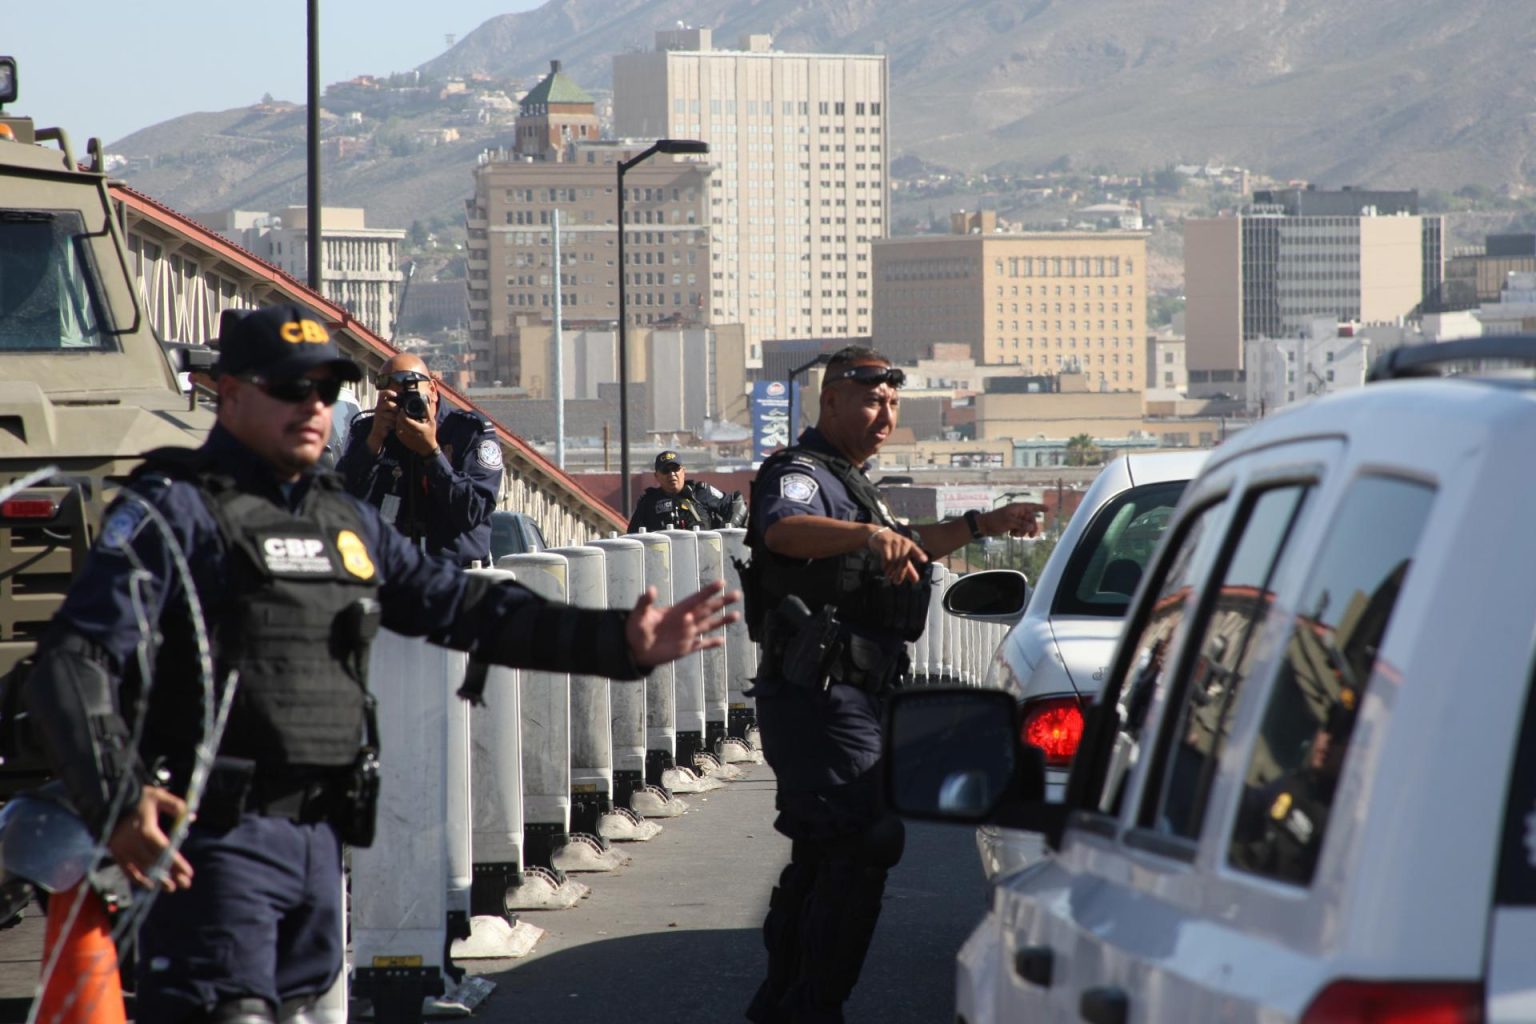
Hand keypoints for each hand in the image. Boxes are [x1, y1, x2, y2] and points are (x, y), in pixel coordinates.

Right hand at [107, 785, 193, 891]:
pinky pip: (126, 870)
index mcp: (146, 829)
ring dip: (157, 880)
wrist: (107, 799)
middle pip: (155, 863)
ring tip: (171, 887)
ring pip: (142, 869)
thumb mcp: (159, 796)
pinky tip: (149, 884)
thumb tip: (191, 818)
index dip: (177, 863)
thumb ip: (177, 806)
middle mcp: (133, 842)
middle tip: (185, 884)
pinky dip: (137, 879)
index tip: (189, 873)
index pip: (164, 851)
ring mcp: (122, 849)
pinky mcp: (114, 852)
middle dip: (171, 875)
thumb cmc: (137, 797)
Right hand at [366, 395, 398, 454]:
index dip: (388, 392)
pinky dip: (393, 425)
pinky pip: (389, 423)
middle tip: (397, 412)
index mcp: (381, 403)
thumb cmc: (387, 421)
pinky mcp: (378, 424)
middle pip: (389, 404)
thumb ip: (397, 406)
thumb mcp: (392, 412)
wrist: (378, 434)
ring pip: (390, 415)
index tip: (395, 395)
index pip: (382, 394)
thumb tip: (408, 401)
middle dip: (396, 409)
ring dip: (395, 419)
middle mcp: (378, 408)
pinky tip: (392, 427)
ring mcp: (378, 416)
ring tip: (395, 422)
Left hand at [393, 407, 438, 456]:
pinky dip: (398, 427)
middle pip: (400, 422)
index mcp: (418, 428)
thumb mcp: (432, 423)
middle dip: (399, 416)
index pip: (406, 419)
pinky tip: (401, 424)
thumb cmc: (430, 434)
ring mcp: (406, 437)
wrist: (427, 448)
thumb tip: (426, 403)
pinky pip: (397, 431)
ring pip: (397, 426)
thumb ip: (428, 413)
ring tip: (400, 417)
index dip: (402, 413)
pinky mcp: (403, 440)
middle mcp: (411, 433)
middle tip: (400, 412)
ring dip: (397, 421)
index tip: (403, 409)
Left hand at [626, 579, 740, 666]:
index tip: (721, 583)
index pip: (696, 599)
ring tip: (737, 615)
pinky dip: (711, 643)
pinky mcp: (685, 648)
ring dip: (722, 621)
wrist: (634, 649)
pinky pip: (701, 645)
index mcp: (676, 610)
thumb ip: (645, 602)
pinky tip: (722, 641)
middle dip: (722, 602)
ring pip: (708, 626)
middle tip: (737, 594)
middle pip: (707, 610)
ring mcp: (686, 635)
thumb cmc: (634, 629)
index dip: (708, 591)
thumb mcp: (638, 614)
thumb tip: (650, 589)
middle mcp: (685, 620)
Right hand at [868, 526, 926, 584]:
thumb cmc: (894, 547)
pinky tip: (884, 568)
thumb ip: (909, 568)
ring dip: (891, 570)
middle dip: (900, 572)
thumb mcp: (903, 556)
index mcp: (910, 545)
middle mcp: (903, 542)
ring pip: (894, 559)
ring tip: (889, 575)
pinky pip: (886, 557)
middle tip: (896, 581)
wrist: (880, 535)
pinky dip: (885, 564)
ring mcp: (894, 542)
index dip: (920, 554)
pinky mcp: (884, 543)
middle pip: (903, 560)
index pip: (916, 550)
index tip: (924, 560)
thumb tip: (916, 581)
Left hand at [984, 502, 1046, 538]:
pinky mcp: (1012, 525)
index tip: (1048, 509)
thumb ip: (1021, 524)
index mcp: (1017, 508)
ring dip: (1023, 531)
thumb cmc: (995, 520)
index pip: (1031, 506)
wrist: (984, 526)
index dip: (1040, 507)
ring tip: (1014, 534)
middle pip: (1030, 519)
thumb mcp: (1009, 522)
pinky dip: (1017, 533)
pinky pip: (1020, 529)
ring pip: (1026, 526)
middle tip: (1031, 536)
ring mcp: (1015, 519)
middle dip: (1030, 527)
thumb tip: (1032, 526)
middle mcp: (1017, 512)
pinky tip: (1010, 534)